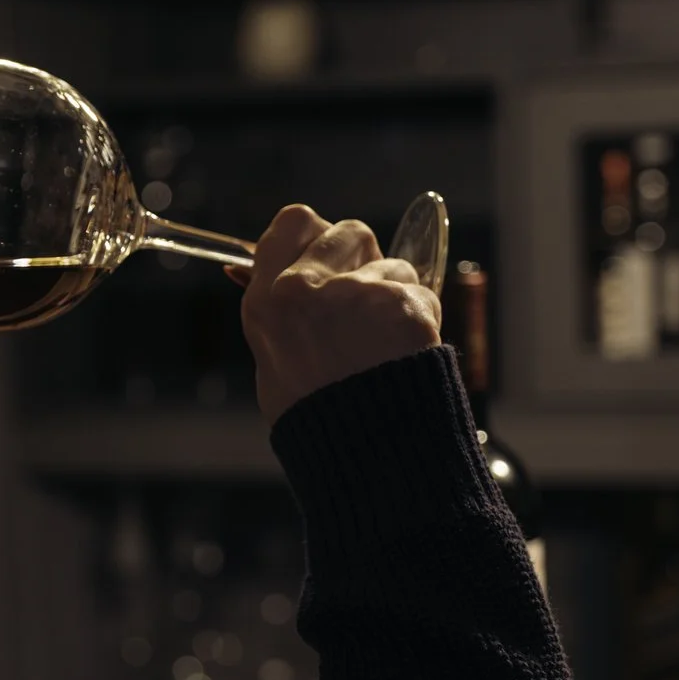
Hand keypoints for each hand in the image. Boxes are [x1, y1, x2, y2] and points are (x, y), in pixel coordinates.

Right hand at [230, 204, 441, 424]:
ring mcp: (355, 294)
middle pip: (351, 231)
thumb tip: (258, 268)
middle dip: (365, 260)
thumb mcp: (273, 361)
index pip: (294, 222)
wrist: (363, 457)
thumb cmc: (316, 417)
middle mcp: (304, 288)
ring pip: (393, 264)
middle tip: (364, 306)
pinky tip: (405, 354)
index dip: (317, 235)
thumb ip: (276, 309)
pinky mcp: (402, 305)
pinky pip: (421, 294)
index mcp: (266, 298)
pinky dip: (421, 320)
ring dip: (395, 295)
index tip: (328, 257)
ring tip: (383, 345)